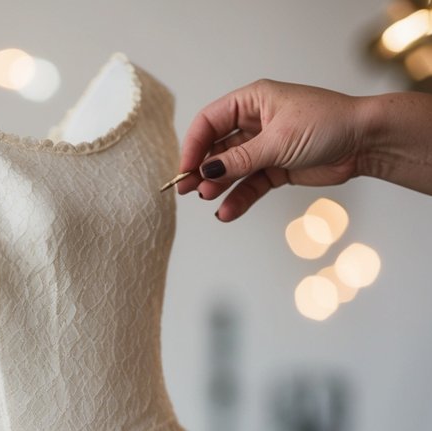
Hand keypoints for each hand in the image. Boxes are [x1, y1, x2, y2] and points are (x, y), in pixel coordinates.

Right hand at [176, 79, 363, 221]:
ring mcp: (265, 147)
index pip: (211, 121)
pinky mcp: (276, 168)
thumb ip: (239, 160)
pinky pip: (250, 185)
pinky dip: (238, 198)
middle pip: (217, 147)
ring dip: (219, 185)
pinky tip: (227, 211)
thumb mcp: (277, 141)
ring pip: (232, 169)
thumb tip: (206, 171)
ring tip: (208, 199)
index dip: (194, 144)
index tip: (186, 168)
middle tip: (187, 190)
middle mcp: (256, 122)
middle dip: (202, 168)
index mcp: (253, 101)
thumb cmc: (326, 124)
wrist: (362, 142)